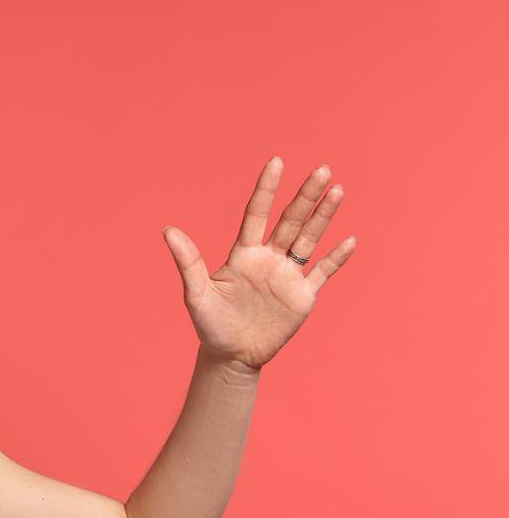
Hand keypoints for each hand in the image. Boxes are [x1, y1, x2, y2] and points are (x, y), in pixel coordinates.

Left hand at [161, 157, 355, 370]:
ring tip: (337, 190)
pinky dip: (336, 257)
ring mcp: (287, 276)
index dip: (267, 189)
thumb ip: (188, 262)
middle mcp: (268, 259)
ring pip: (309, 239)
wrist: (231, 356)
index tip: (277, 161)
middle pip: (291, 221)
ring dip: (323, 216)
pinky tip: (349, 239)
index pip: (257, 214)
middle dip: (306, 196)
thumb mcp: (196, 294)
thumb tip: (168, 230)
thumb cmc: (210, 324)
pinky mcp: (302, 296)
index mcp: (243, 254)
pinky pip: (323, 272)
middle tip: (322, 170)